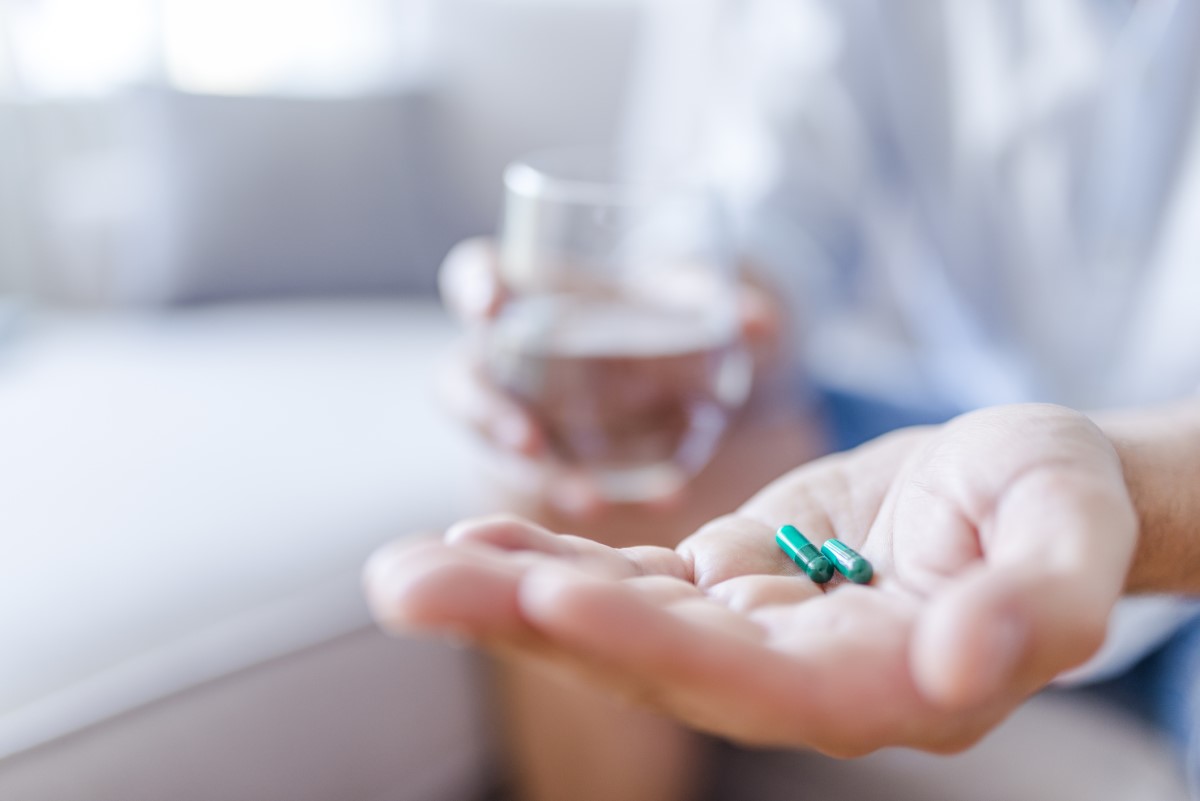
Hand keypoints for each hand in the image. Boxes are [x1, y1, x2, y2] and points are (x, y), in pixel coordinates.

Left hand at [366, 404, 1136, 754]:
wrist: (1026, 486)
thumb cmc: (1060, 504)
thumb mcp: (1074, 536)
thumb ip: (1038, 605)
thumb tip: (964, 666)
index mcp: (882, 683)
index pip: (755, 680)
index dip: (655, 646)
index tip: (556, 605)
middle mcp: (798, 674)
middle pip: (651, 659)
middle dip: (530, 623)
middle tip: (408, 588)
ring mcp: (754, 629)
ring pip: (621, 618)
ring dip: (512, 594)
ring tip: (406, 572)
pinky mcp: (729, 581)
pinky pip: (631, 577)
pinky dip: (556, 560)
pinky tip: (479, 541)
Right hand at [437, 238, 790, 517]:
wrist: (676, 366)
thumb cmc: (659, 311)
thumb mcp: (687, 300)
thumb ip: (713, 303)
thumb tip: (762, 322)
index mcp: (527, 291)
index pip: (476, 275)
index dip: (475, 288)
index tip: (491, 306)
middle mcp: (508, 355)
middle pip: (465, 379)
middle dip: (487, 413)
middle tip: (529, 442)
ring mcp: (522, 411)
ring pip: (499, 446)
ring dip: (540, 474)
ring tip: (589, 502)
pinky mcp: (550, 459)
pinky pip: (557, 480)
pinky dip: (600, 494)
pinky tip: (663, 504)